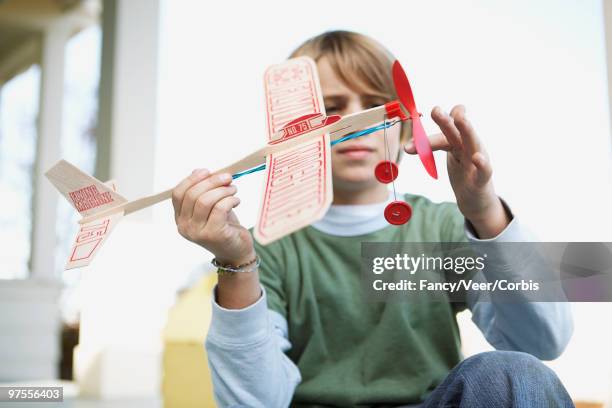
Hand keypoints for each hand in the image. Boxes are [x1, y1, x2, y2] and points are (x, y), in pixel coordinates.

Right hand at [172, 169, 254, 264]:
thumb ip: (202, 191)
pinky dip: (230, 199)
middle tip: (228, 177)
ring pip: (205, 200)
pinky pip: (220, 208)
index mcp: (180, 218)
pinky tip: (237, 201)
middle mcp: (185, 227)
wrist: (236, 253)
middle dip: (212, 181)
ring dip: (223, 190)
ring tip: (234, 189)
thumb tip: (199, 171)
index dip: (191, 179)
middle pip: (193, 195)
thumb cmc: (224, 227)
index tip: (207, 171)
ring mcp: (197, 232)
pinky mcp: (214, 234)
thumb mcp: (210, 208)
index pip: (178, 194)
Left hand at [404, 105, 509, 237]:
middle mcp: (470, 147)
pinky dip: (482, 164)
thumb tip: (421, 132)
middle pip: (457, 132)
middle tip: (435, 110)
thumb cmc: (464, 174)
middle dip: (446, 120)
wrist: (477, 202)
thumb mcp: (452, 154)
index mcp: (460, 142)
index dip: (444, 119)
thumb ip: (440, 141)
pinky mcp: (482, 180)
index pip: (450, 128)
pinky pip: (484, 171)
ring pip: (472, 143)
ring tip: (460, 118)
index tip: (434, 110)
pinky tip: (478, 158)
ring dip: (467, 129)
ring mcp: (476, 163)